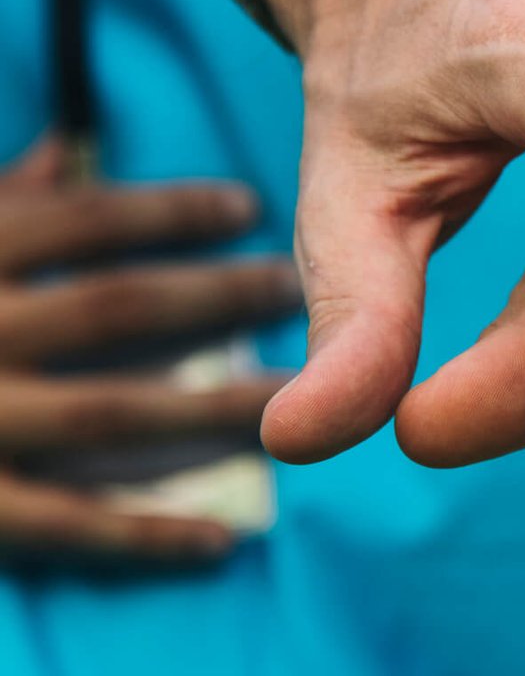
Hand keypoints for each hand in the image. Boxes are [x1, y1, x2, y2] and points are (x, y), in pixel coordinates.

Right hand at [0, 139, 297, 564]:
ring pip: (113, 413)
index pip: (86, 222)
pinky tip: (221, 539)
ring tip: (293, 395)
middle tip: (295, 292)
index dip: (172, 211)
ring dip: (213, 407)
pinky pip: (63, 527)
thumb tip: (64, 151)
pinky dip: (143, 537)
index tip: (246, 206)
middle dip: (219, 298)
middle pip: (121, 309)